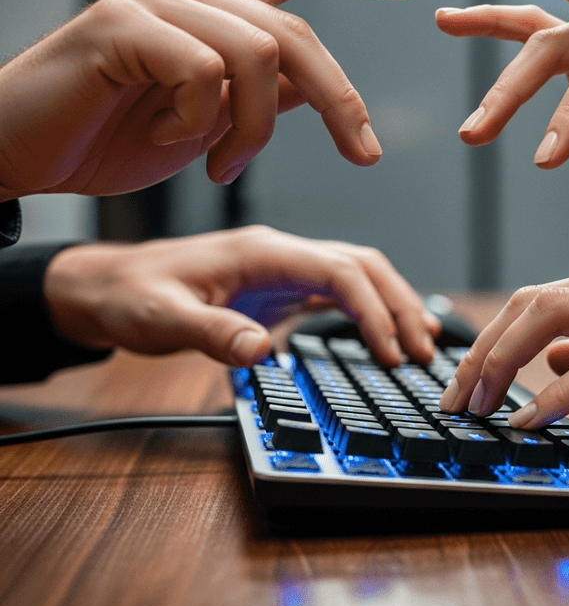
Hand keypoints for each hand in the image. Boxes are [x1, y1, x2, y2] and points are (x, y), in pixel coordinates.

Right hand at [0, 0, 426, 197]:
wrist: (23, 154)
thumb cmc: (109, 137)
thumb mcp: (205, 124)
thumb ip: (259, 96)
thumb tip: (313, 90)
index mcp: (208, 6)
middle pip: (297, 32)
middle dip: (342, 100)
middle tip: (362, 155)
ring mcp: (152, 1)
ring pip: (260, 55)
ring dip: (256, 128)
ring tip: (223, 166)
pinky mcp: (121, 26)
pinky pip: (205, 72)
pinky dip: (200, 123)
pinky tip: (169, 140)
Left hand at [43, 226, 440, 368]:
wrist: (106, 286)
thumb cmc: (131, 295)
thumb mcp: (162, 317)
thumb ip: (212, 332)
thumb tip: (260, 353)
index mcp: (262, 252)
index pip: (339, 271)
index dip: (373, 310)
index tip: (391, 352)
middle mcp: (281, 254)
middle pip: (362, 266)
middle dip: (400, 305)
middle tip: (425, 350)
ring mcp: (283, 269)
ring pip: (357, 276)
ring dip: (392, 305)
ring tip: (421, 342)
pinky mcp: (280, 288)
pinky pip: (337, 292)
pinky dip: (368, 311)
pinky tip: (384, 333)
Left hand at [438, 259, 568, 425]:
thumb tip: (549, 358)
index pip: (534, 298)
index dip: (489, 338)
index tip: (464, 381)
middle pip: (530, 300)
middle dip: (482, 349)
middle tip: (456, 398)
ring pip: (554, 313)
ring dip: (504, 362)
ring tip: (480, 406)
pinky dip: (558, 392)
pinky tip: (532, 418)